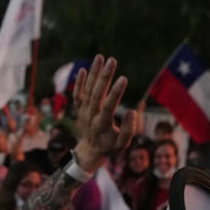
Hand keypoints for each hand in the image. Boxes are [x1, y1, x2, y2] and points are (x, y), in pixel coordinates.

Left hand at [72, 55, 136, 172]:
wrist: (89, 152)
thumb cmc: (110, 147)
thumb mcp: (122, 144)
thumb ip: (128, 129)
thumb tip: (132, 112)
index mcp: (102, 125)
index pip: (109, 106)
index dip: (116, 93)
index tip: (124, 78)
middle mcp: (91, 116)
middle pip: (96, 94)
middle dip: (104, 76)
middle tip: (112, 60)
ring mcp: (83, 112)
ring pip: (87, 91)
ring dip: (93, 73)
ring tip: (100, 57)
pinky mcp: (79, 110)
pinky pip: (77, 95)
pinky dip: (79, 83)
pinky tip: (84, 70)